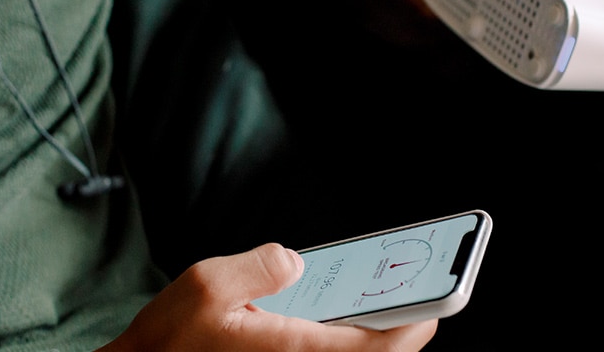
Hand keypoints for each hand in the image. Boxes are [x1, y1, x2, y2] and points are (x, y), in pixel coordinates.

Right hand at [100, 243, 436, 351]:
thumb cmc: (168, 341)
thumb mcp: (204, 285)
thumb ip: (256, 267)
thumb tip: (295, 261)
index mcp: (291, 351)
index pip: (375, 348)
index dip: (413, 327)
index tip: (435, 303)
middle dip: (402, 330)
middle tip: (422, 298)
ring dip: (374, 337)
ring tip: (387, 299)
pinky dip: (344, 340)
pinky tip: (338, 312)